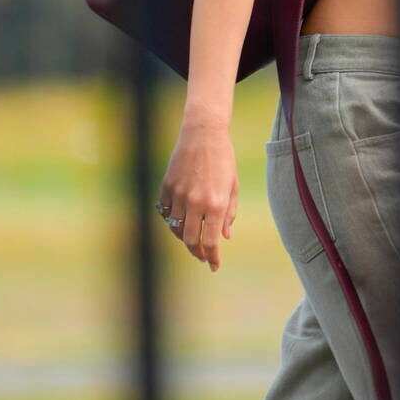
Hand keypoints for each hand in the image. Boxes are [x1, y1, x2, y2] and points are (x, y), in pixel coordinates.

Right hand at [158, 112, 237, 271]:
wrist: (204, 134)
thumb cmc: (224, 159)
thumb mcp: (232, 187)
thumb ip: (228, 214)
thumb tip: (224, 237)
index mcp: (216, 204)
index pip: (212, 242)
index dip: (212, 258)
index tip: (214, 266)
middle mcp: (196, 202)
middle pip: (191, 241)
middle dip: (197, 253)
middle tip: (203, 256)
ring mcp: (179, 195)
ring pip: (177, 228)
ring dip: (185, 238)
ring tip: (193, 240)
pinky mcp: (167, 187)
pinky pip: (166, 213)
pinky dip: (173, 221)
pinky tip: (181, 222)